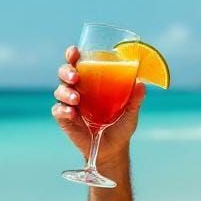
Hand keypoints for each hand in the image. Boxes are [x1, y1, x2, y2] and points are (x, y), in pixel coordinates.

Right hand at [52, 45, 145, 168]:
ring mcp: (70, 104)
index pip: (78, 63)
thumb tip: (141, 84)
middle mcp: (78, 89)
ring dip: (65, 92)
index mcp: (91, 81)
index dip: (73, 55)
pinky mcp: (65, 119)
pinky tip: (71, 113)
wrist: (113, 149)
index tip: (74, 51)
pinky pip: (58, 110)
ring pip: (59, 90)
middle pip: (64, 73)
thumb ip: (135, 99)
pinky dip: (63, 110)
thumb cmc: (121, 125)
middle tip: (75, 76)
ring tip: (76, 99)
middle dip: (66, 71)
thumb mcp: (130, 112)